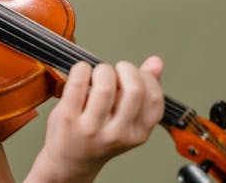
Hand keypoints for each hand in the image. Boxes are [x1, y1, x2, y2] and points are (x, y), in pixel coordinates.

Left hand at [25, 56, 163, 182]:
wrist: (69, 162)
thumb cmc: (99, 137)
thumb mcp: (126, 120)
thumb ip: (143, 91)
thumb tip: (156, 63)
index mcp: (137, 133)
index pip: (153, 98)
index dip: (145, 77)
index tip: (134, 75)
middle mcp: (117, 133)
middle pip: (133, 89)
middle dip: (125, 69)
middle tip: (115, 71)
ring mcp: (92, 127)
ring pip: (105, 85)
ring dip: (102, 70)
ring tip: (97, 75)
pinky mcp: (68, 118)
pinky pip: (77, 82)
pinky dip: (81, 69)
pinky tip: (82, 73)